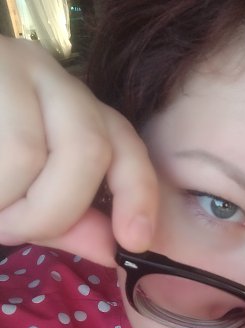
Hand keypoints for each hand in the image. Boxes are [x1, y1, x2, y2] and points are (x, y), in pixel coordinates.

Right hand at [0, 35, 157, 265]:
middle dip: (54, 211)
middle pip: (88, 149)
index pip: (126, 147)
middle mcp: (55, 81)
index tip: (133, 241)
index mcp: (80, 113)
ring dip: (5, 205)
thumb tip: (113, 251)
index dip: (138, 195)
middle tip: (10, 231)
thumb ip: (70, 221)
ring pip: (28, 152)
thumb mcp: (30, 195)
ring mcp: (12, 66)